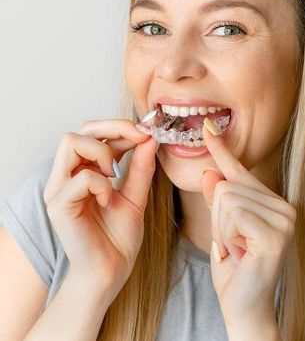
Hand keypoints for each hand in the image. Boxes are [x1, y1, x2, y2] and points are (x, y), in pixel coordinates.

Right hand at [43, 119, 157, 304]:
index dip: (121, 127)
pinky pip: (82, 177)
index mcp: (82, 171)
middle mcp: (66, 176)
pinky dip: (102, 184)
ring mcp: (58, 189)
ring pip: (71, 142)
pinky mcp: (58, 204)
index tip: (146, 133)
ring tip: (114, 176)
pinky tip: (108, 201)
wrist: (110, 273)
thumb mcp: (136, 197)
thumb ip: (140, 168)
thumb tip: (149, 138)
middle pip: (80, 130)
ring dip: (102, 152)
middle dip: (114, 128)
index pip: (93, 132)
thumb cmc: (118, 238)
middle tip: (138, 140)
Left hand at [200, 120, 295, 330]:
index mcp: (271, 202)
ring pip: (226, 197)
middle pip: (226, 184)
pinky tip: (240, 253)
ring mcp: (284, 220)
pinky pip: (232, 215)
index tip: (207, 126)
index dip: (221, 149)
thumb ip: (217, 198)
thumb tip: (211, 172)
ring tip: (236, 248)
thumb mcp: (220, 226)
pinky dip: (227, 236)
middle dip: (218, 217)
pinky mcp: (275, 234)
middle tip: (232, 243)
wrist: (242, 305)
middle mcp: (284, 206)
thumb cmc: (232, 266)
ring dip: (221, 228)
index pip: (239, 170)